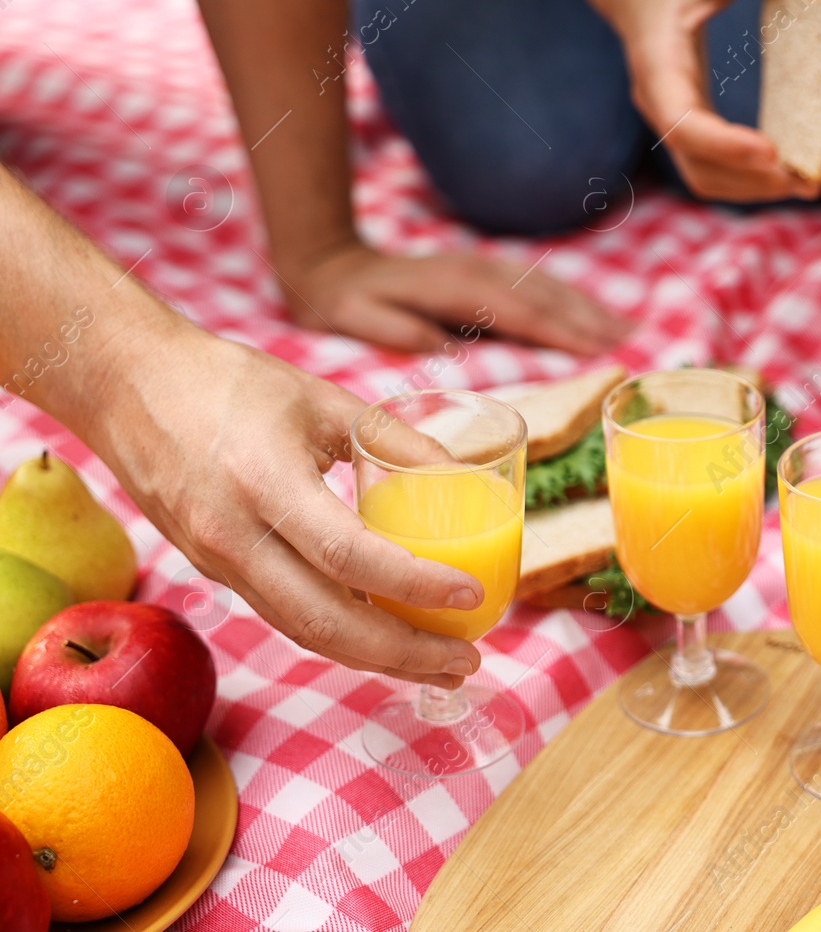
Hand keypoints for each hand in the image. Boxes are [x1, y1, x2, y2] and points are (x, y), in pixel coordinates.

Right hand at [89, 323, 485, 685]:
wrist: (125, 385)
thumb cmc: (227, 382)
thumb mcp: (322, 399)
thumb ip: (394, 441)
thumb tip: (463, 475)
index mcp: (264, 484)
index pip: (349, 556)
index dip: (413, 584)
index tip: (469, 596)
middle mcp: (235, 538)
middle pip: (327, 624)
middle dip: (404, 654)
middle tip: (465, 661)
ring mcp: (218, 563)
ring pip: (305, 633)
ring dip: (376, 659)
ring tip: (438, 666)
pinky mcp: (214, 572)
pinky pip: (285, 616)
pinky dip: (341, 635)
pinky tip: (385, 636)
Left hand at [281, 243, 631, 353]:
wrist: (330, 262)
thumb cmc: (344, 303)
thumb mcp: (356, 318)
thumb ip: (397, 331)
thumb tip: (443, 348)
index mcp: (454, 287)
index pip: (520, 312)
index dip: (562, 332)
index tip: (600, 350)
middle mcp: (478, 271)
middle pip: (546, 296)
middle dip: (593, 320)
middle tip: (636, 344)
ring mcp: (484, 266)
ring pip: (548, 287)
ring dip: (591, 307)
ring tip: (630, 329)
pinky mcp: (485, 271)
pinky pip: (538, 284)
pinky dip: (571, 298)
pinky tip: (593, 312)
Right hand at [610, 0, 820, 200]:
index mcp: (658, 67)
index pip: (683, 123)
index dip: (724, 145)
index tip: (772, 152)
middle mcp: (660, 105)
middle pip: (698, 165)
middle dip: (751, 179)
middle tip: (808, 181)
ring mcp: (672, 123)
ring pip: (705, 177)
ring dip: (754, 188)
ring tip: (809, 185)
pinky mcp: (690, 129)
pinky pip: (714, 169)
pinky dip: (750, 179)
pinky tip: (791, 173)